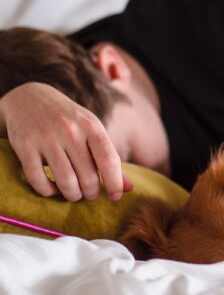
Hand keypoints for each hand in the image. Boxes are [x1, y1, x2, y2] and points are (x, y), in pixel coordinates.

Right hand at [0, 83, 131, 201]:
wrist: (30, 97)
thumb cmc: (70, 120)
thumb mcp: (93, 131)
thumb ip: (109, 158)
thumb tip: (129, 189)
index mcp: (92, 127)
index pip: (109, 161)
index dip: (114, 183)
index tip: (115, 197)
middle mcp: (70, 131)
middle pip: (88, 177)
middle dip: (91, 193)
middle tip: (90, 194)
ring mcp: (46, 138)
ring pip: (65, 182)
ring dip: (72, 195)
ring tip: (74, 194)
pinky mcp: (24, 146)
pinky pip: (38, 180)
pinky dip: (47, 191)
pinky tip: (52, 188)